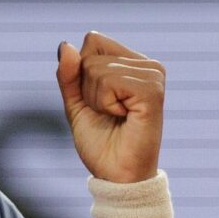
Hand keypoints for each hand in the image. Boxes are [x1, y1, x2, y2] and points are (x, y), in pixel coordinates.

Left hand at [55, 31, 165, 182]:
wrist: (116, 177)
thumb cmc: (101, 144)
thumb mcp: (76, 104)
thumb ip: (68, 75)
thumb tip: (65, 45)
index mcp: (133, 64)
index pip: (92, 40)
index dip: (81, 73)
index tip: (99, 102)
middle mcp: (148, 66)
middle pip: (91, 52)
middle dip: (87, 88)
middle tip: (108, 114)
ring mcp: (153, 75)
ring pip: (96, 68)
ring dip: (95, 99)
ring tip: (116, 118)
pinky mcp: (152, 90)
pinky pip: (108, 80)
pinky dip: (104, 103)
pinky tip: (123, 117)